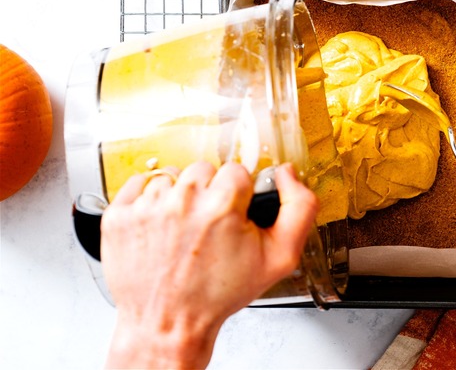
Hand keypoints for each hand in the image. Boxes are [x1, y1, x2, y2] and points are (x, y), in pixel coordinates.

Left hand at [101, 161, 316, 368]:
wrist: (169, 322)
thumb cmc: (218, 294)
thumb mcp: (279, 259)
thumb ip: (299, 209)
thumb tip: (287, 174)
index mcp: (222, 207)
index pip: (236, 170)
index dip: (238, 195)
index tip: (233, 215)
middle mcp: (182, 202)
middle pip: (204, 169)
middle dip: (209, 193)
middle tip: (208, 225)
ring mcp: (146, 207)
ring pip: (172, 176)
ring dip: (179, 196)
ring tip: (182, 227)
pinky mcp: (120, 215)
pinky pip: (139, 182)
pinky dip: (148, 198)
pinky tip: (159, 223)